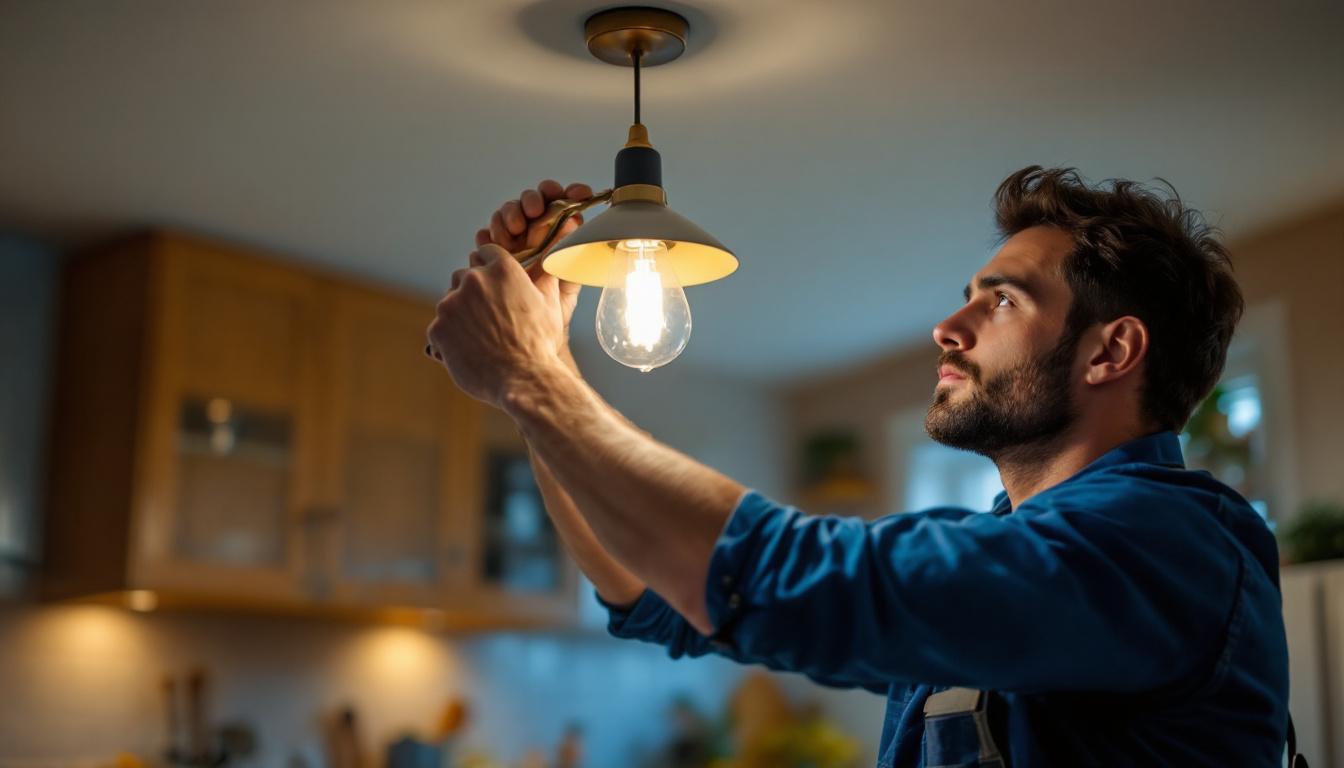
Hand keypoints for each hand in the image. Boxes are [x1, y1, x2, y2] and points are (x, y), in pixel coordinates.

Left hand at [426, 244, 566, 406]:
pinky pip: (439, 328)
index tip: (492, 284)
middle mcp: (474, 280)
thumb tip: (549, 264)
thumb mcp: (550, 306)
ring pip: (449, 302)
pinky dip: (450, 338)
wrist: (524, 380)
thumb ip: (544, 279)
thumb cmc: (540, 344)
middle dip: (472, 293)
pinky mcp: (438, 328)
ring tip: (480, 339)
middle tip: (487, 317)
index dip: (488, 268)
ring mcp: (451, 304)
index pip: (484, 252)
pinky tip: (469, 351)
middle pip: (463, 276)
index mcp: (502, 269)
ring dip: (460, 315)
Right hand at [476, 180, 593, 337]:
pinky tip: (495, 241)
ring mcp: (511, 245)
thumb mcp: (565, 284)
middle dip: (532, 201)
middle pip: (530, 203)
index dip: (567, 194)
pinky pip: (486, 235)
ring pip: (506, 214)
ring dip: (509, 216)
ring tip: (513, 232)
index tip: (578, 193)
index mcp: (556, 238)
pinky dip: (489, 235)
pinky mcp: (490, 256)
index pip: (560, 206)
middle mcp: (534, 237)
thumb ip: (568, 253)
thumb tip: (576, 221)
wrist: (525, 341)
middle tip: (534, 210)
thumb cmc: (551, 316)